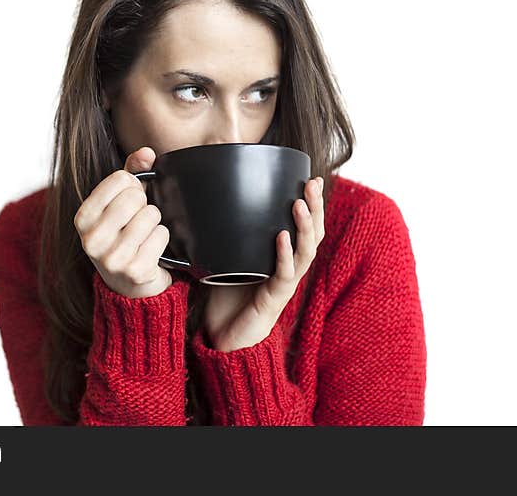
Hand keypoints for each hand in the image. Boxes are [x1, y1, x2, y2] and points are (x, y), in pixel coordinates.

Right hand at [73, 146, 173, 298]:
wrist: (129, 285)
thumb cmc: (123, 236)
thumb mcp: (119, 204)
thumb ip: (131, 173)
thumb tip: (146, 152)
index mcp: (83, 218)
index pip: (120, 179)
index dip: (132, 186)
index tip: (129, 201)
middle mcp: (92, 239)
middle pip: (135, 197)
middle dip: (144, 205)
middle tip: (138, 221)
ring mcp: (112, 258)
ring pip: (151, 215)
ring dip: (154, 223)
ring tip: (144, 235)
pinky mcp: (135, 271)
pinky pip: (161, 235)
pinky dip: (162, 239)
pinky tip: (152, 249)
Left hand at [202, 177, 324, 351]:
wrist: (224, 338)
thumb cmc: (226, 299)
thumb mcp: (225, 259)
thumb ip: (222, 236)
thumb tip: (201, 203)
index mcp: (281, 258)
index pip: (304, 227)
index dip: (311, 204)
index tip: (309, 177)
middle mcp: (289, 268)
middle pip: (313, 234)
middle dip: (315, 208)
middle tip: (311, 183)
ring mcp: (284, 283)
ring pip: (305, 252)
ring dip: (304, 227)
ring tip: (299, 204)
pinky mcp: (274, 299)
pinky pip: (284, 274)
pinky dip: (283, 254)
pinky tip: (282, 237)